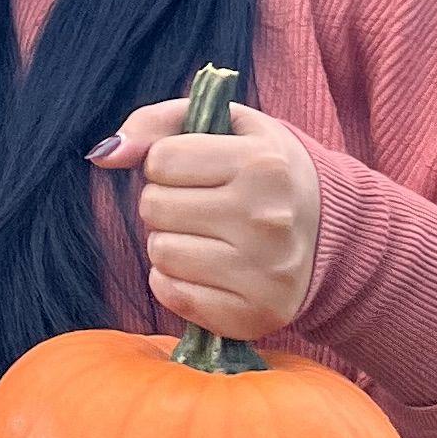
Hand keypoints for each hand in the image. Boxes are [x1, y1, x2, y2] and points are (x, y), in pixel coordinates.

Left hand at [91, 96, 323, 341]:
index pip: (161, 160)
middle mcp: (267, 218)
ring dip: (170, 242)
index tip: (198, 170)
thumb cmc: (264, 169)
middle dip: (165, 202)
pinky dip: (174, 280)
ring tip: (206, 235)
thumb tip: (104, 154)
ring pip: (160, 252)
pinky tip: (205, 267)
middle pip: (154, 207)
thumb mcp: (227, 126)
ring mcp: (263, 272)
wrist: (333, 232)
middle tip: (199, 205)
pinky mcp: (254, 314)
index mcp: (263, 164)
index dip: (168, 163)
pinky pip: (172, 294)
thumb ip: (158, 123)